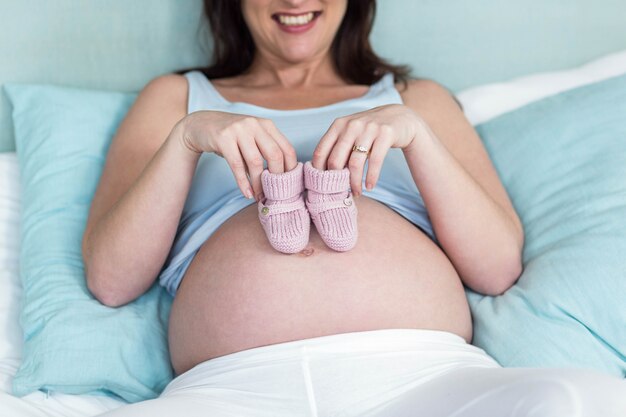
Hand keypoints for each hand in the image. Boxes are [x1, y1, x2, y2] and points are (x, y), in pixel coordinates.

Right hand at [180, 110, 296, 200]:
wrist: (201, 125)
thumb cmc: (232, 137)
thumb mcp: (252, 138)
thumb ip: (266, 151)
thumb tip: (282, 179)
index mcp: (267, 125)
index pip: (287, 148)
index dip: (290, 169)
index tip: (289, 185)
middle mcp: (254, 124)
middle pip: (275, 155)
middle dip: (276, 178)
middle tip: (275, 193)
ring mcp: (238, 129)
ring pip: (255, 162)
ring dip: (258, 183)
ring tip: (259, 196)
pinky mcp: (223, 138)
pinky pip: (237, 165)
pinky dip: (243, 182)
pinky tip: (247, 193)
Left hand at [311, 104, 421, 195]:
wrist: (399, 117)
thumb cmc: (369, 131)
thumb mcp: (350, 132)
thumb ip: (337, 147)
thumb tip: (322, 174)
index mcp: (338, 125)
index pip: (320, 151)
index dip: (318, 171)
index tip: (322, 184)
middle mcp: (351, 125)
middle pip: (335, 160)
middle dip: (336, 180)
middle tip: (339, 192)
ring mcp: (369, 129)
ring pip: (354, 163)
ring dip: (354, 183)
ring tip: (357, 193)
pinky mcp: (385, 134)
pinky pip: (374, 161)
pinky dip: (371, 177)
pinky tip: (370, 186)